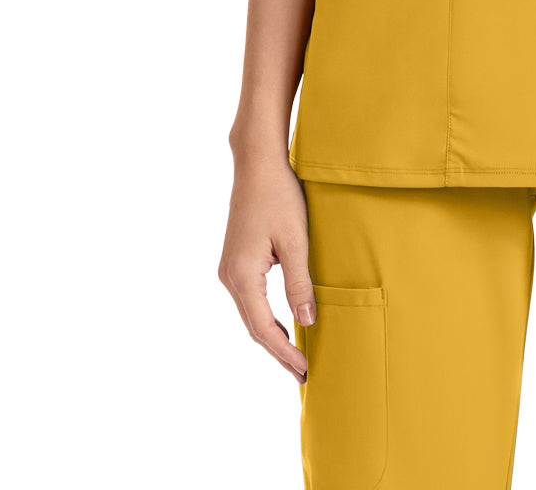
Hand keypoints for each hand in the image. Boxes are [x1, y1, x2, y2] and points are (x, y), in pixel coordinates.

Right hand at [218, 150, 315, 382]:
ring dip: (271, 335)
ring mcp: (229, 268)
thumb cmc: (279, 195)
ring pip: (250, 314)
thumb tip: (306, 322)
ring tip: (294, 356)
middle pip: (254, 326)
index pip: (264, 328)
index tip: (304, 370)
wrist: (257, 163)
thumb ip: (299, 283)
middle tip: (301, 373)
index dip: (284, 352)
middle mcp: (229, 276)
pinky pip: (250, 299)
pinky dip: (266, 316)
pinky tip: (283, 322)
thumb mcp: (296, 240)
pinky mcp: (235, 260)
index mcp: (242, 276)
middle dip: (278, 351)